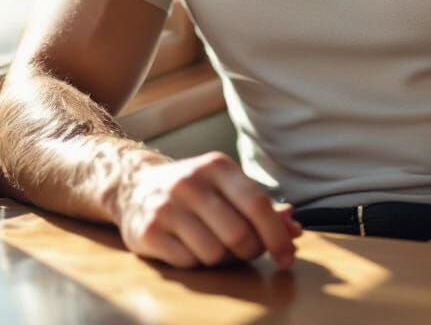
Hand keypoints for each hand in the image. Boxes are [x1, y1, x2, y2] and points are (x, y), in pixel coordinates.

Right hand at [115, 150, 302, 268]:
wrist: (135, 185)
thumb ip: (262, 206)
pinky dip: (196, 262)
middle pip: (238, 234)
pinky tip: (189, 246)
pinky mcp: (149, 231)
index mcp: (217, 166)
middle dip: (249, 250)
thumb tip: (295, 227)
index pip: (257, 204)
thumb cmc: (195, 190)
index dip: (277, 235)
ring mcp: (167, 206)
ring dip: (221, 259)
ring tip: (213, 243)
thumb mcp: (227, 186)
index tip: (288, 257)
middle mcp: (191, 182)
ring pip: (214, 254)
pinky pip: (189, 263)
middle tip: (246, 250)